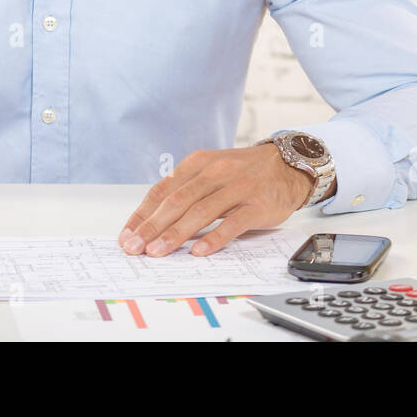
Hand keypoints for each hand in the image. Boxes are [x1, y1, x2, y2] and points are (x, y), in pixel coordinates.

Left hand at [118, 145, 312, 257]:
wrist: (288, 164)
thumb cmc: (244, 173)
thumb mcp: (212, 171)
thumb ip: (187, 191)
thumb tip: (155, 222)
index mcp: (198, 164)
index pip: (163, 190)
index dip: (142, 214)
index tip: (127, 235)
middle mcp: (215, 173)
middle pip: (177, 202)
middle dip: (152, 227)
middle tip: (135, 248)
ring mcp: (237, 188)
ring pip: (200, 212)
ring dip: (175, 234)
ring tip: (157, 252)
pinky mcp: (256, 204)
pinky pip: (232, 223)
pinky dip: (214, 238)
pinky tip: (198, 251)